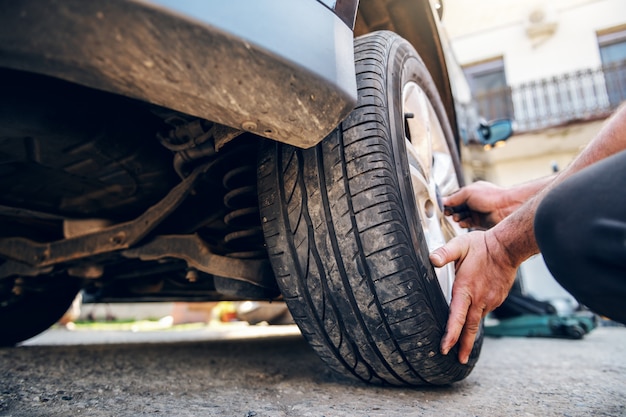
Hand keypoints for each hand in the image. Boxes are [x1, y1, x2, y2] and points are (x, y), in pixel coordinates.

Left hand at [429, 230, 517, 363]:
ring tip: (463, 344)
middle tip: (459, 360)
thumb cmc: (482, 245)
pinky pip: (484, 311)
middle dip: (463, 346)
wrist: (508, 247)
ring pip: (477, 320)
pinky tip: (473, 313)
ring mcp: (490, 300)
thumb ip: (445, 253)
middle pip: (470, 328)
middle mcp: (479, 299)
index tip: (445, 349)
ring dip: (470, 332)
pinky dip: (477, 316)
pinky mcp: (497, 299)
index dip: (451, 335)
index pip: (457, 317)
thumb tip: (432, 259)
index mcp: (466, 289)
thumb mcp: (460, 246)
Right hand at [443, 181, 511, 229]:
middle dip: (451, 210)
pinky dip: (464, 224)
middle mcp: (472, 202)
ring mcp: (476, 212)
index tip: (442, 207)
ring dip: (457, 218)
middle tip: (447, 213)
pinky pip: (468, 223)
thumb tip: (442, 200)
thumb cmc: (491, 196)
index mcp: (470, 192)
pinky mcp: (479, 222)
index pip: (454, 197)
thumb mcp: (468, 193)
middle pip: (456, 208)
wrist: (506, 207)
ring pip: (461, 216)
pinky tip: (462, 223)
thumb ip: (454, 197)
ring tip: (456, 218)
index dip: (447, 202)